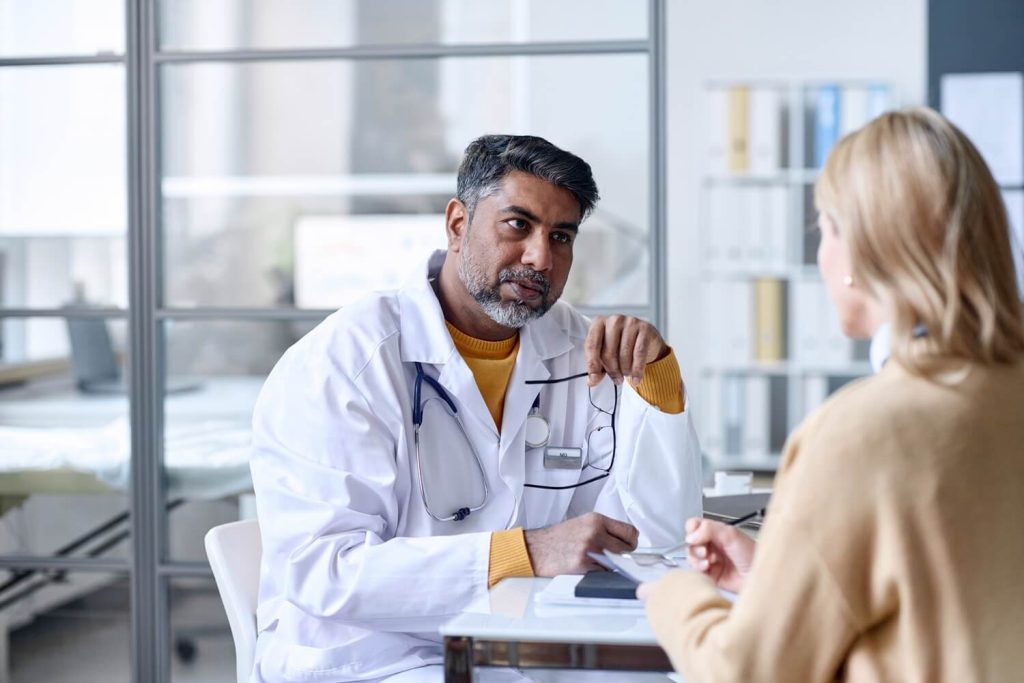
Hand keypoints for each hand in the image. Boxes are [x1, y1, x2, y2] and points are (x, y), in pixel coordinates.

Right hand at [524, 512, 638, 575]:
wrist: (536, 549)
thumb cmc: (557, 538)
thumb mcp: (582, 523)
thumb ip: (604, 529)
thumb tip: (625, 541)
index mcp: (596, 520)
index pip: (630, 532)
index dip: (631, 541)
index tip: (628, 546)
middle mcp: (594, 532)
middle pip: (627, 549)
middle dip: (622, 555)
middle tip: (613, 558)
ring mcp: (590, 549)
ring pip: (617, 562)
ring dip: (612, 566)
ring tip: (599, 563)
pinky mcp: (584, 564)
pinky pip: (604, 573)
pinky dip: (601, 574)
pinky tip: (590, 569)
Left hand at [585, 315, 668, 386]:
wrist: (646, 340)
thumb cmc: (621, 345)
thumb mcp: (606, 353)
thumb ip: (597, 366)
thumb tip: (592, 381)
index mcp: (599, 323)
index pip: (591, 345)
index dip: (592, 364)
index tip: (594, 379)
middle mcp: (614, 320)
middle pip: (608, 352)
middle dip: (611, 370)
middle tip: (616, 378)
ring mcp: (630, 322)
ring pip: (623, 354)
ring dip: (624, 370)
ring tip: (626, 374)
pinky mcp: (645, 329)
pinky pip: (639, 354)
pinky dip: (637, 370)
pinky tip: (636, 379)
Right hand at [685, 517, 756, 593]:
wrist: (759, 576)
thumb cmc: (753, 555)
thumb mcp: (731, 535)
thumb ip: (709, 529)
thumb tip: (691, 535)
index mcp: (716, 532)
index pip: (694, 525)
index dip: (692, 530)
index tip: (697, 537)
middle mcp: (712, 545)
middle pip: (690, 542)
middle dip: (696, 547)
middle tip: (706, 551)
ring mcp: (710, 560)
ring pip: (691, 556)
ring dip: (697, 559)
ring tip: (709, 561)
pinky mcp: (710, 575)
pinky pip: (694, 571)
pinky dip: (698, 569)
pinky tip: (708, 568)